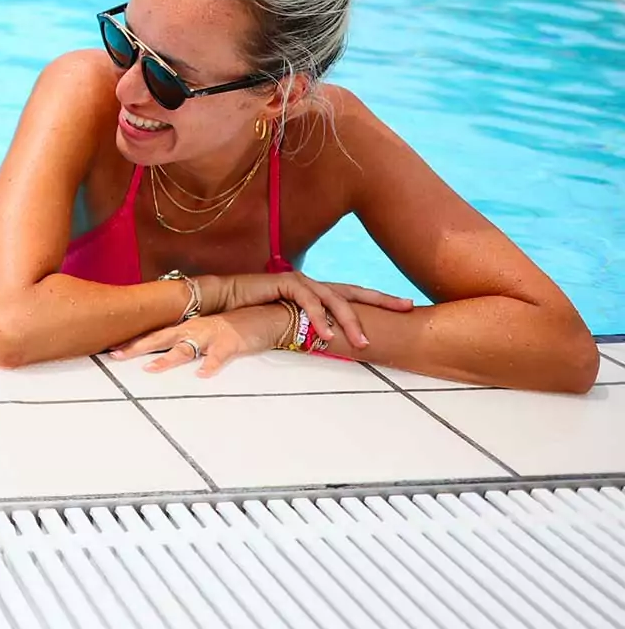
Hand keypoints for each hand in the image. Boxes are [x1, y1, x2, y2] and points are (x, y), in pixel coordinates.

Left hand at [108, 306, 292, 377]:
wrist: (268, 315)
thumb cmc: (236, 327)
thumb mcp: (208, 334)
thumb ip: (188, 343)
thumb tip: (166, 354)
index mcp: (189, 327)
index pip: (156, 334)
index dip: (135, 341)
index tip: (113, 349)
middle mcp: (196, 329)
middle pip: (162, 338)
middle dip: (139, 347)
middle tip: (117, 356)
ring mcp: (213, 335)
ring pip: (186, 347)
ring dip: (167, 358)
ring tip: (151, 368)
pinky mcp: (232, 343)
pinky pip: (220, 356)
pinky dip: (211, 365)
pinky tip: (203, 375)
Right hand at [208, 272, 411, 347]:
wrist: (222, 301)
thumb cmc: (252, 314)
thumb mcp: (287, 324)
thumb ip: (307, 329)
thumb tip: (327, 346)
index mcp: (316, 293)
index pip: (354, 296)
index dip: (380, 300)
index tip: (406, 306)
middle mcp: (313, 285)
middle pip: (355, 291)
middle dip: (382, 300)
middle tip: (406, 308)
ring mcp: (301, 281)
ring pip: (335, 299)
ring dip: (350, 322)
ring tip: (362, 343)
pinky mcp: (285, 282)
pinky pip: (309, 301)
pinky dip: (320, 319)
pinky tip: (327, 335)